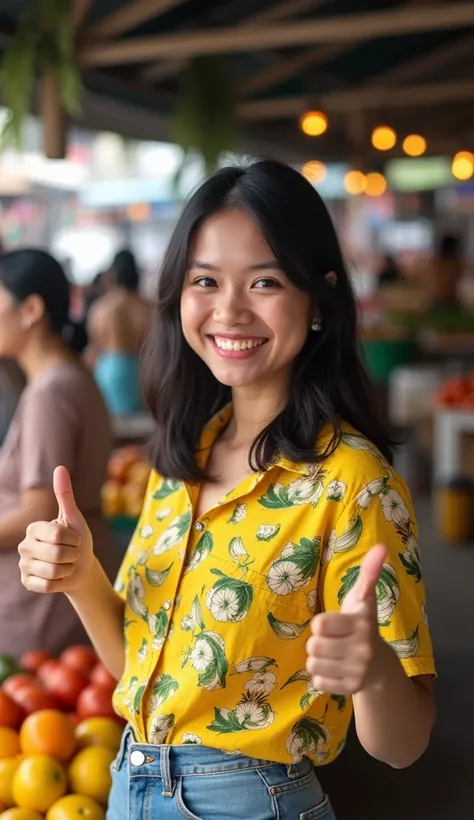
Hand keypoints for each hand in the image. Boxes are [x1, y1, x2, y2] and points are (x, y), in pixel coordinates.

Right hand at [19, 466, 93, 593]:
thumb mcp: (74, 517)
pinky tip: (58, 577)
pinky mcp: (27, 582)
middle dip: (73, 555)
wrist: (81, 567)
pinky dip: (60, 582)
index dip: (73, 538)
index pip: (57, 534)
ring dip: (68, 569)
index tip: (73, 538)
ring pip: (53, 570)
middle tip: (71, 553)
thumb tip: (60, 467)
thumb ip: (65, 494)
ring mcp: (24, 565)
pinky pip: (47, 585)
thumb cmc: (78, 540)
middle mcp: (24, 545)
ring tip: (66, 565)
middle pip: (57, 553)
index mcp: (33, 527)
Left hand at [305, 544, 386, 695]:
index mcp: (361, 624)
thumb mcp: (363, 599)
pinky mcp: (350, 689)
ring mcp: (357, 671)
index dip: (321, 624)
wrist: (380, 666)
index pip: (318, 624)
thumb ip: (369, 572)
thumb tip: (381, 546)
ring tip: (333, 655)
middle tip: (333, 641)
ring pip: (312, 664)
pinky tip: (335, 670)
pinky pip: (317, 682)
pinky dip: (321, 676)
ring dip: (318, 660)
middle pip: (313, 645)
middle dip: (318, 642)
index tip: (333, 624)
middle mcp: (362, 649)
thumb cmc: (363, 626)